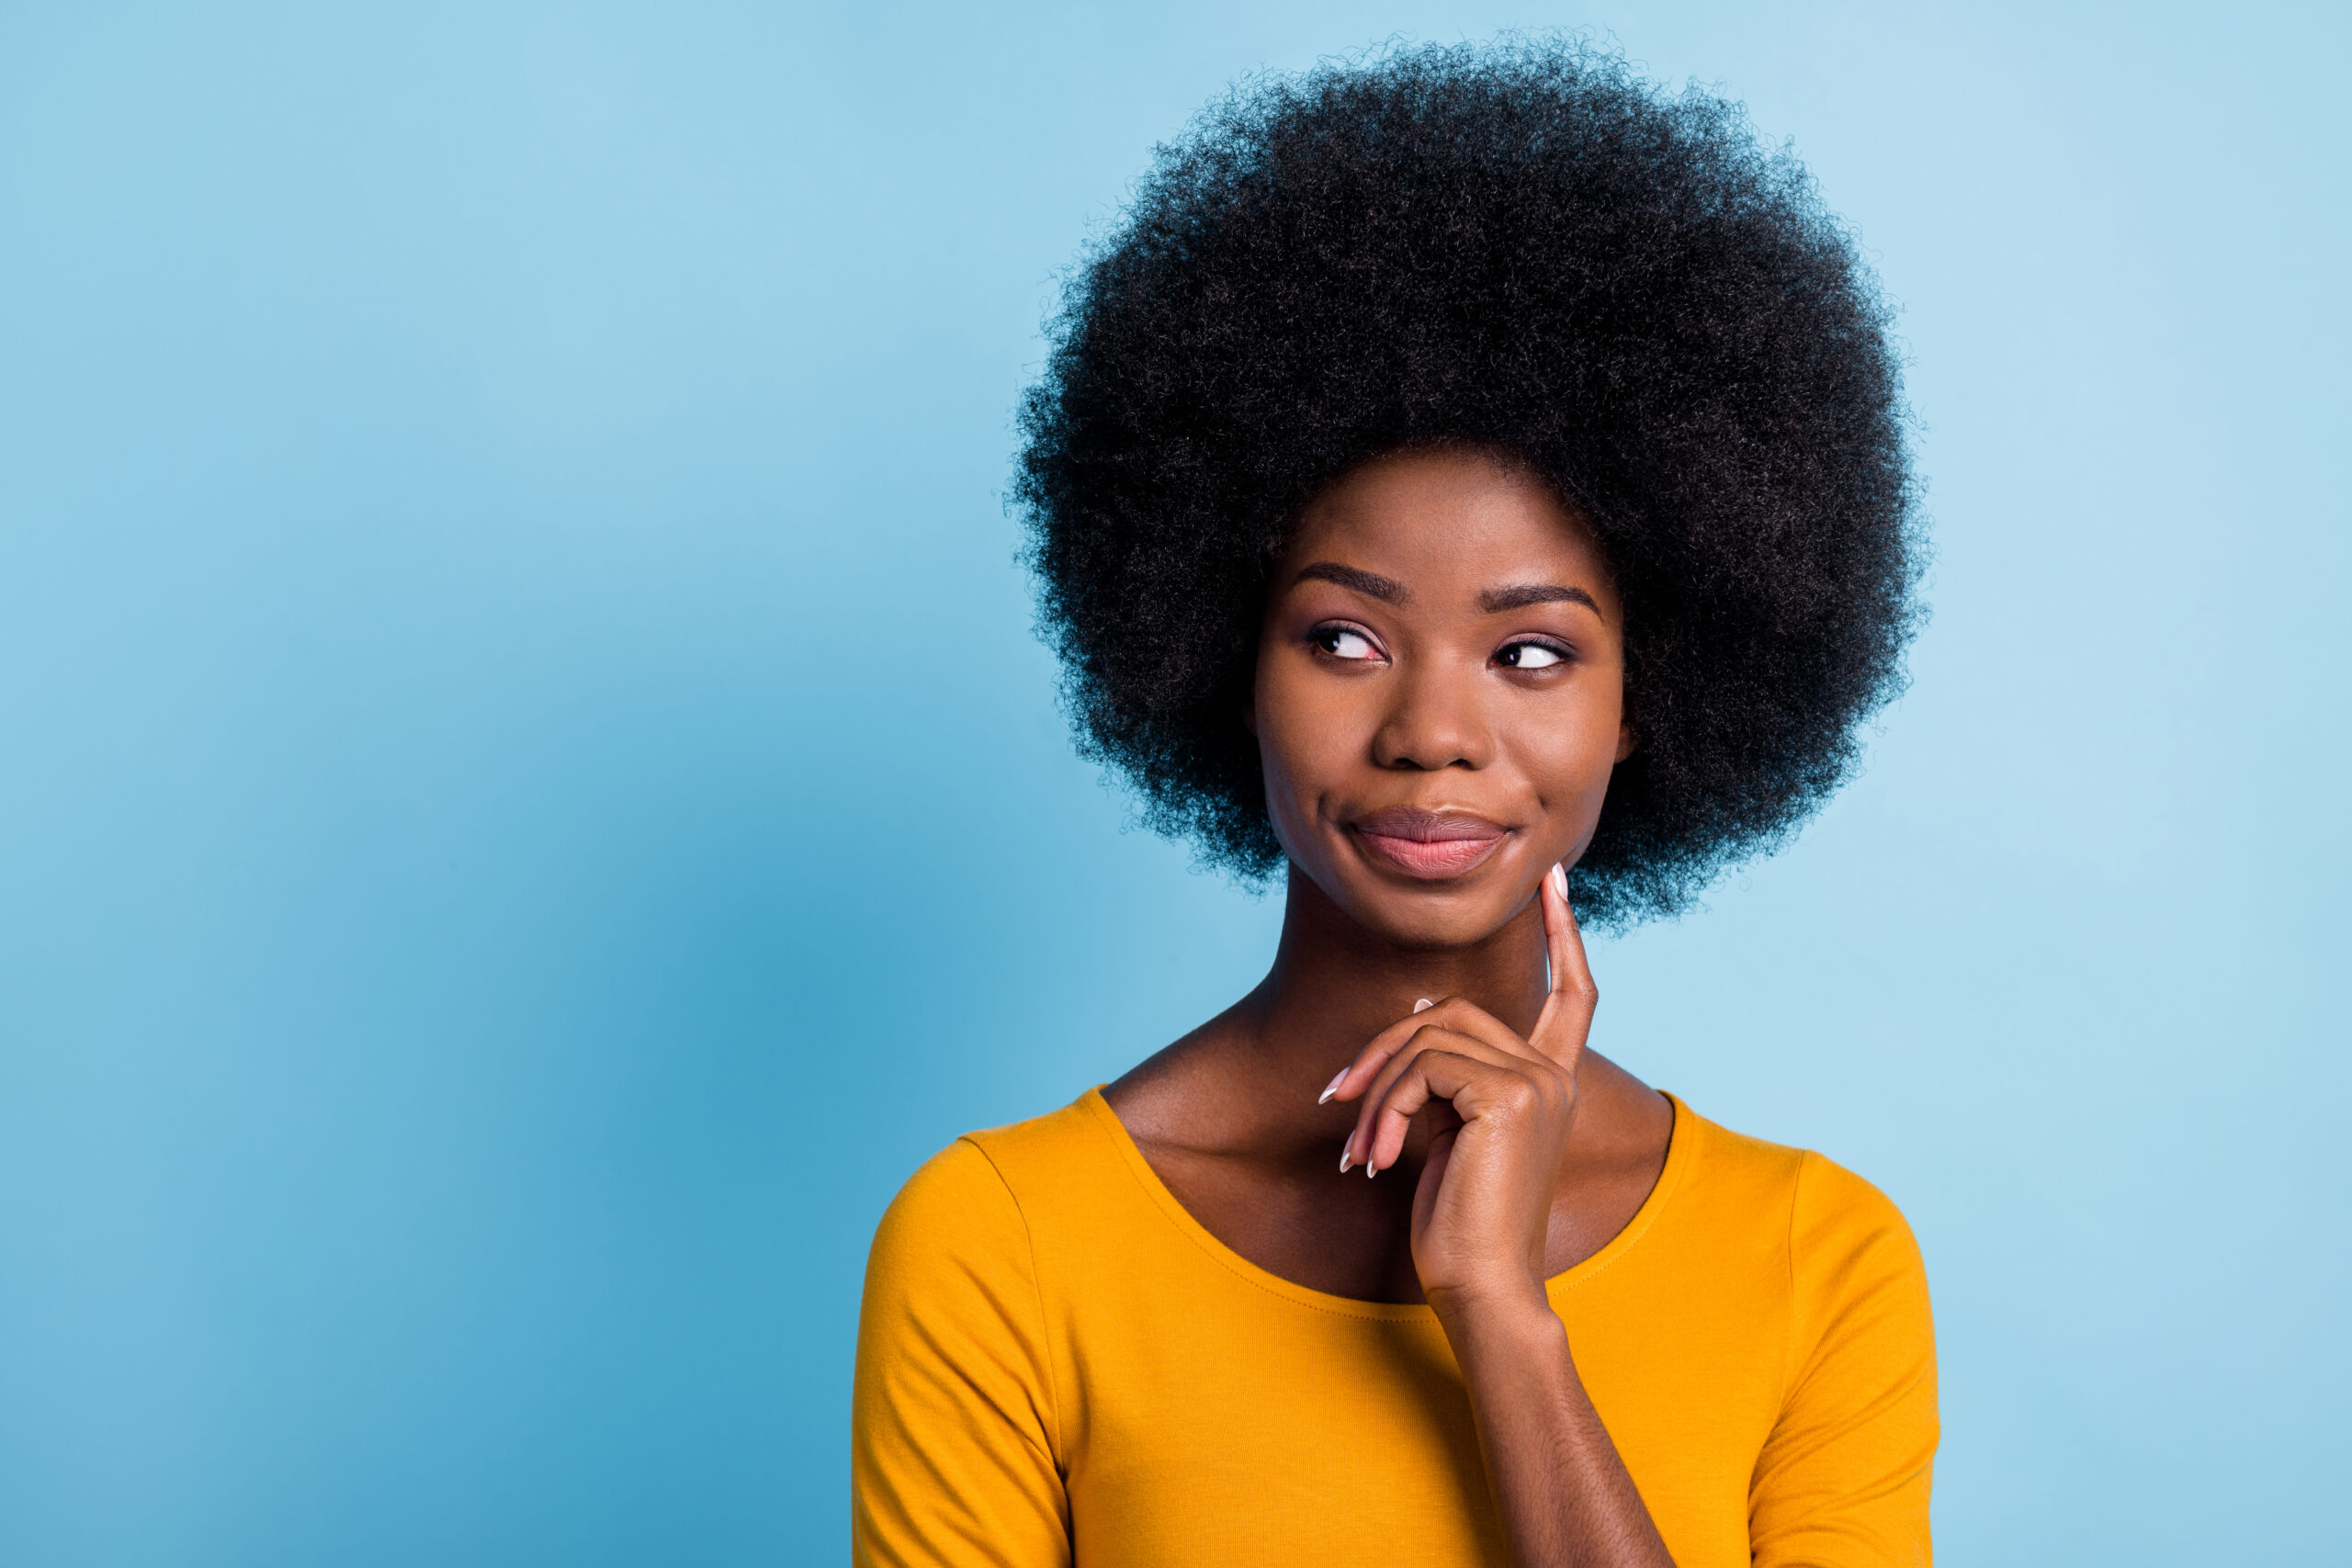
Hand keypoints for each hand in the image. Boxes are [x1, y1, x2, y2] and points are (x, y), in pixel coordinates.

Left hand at [1323, 863, 1598, 1313]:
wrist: (1483, 1287)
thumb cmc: (1460, 1223)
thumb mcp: (1451, 1132)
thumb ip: (1449, 1072)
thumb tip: (1419, 1007)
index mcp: (1551, 1081)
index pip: (1574, 991)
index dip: (1563, 933)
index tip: (1553, 879)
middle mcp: (1554, 1075)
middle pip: (1454, 1011)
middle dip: (1384, 1048)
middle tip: (1337, 1099)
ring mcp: (1536, 1082)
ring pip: (1429, 1038)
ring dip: (1375, 1090)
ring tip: (1358, 1148)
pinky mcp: (1508, 1096)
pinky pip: (1421, 1069)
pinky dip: (1385, 1110)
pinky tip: (1377, 1159)